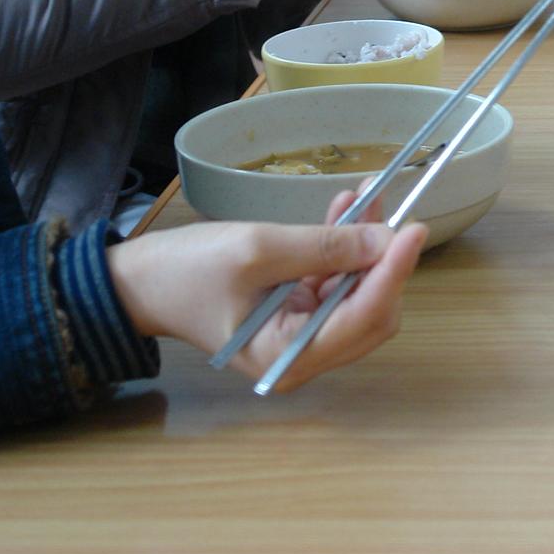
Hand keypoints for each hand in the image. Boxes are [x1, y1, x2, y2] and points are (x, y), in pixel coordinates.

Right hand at [107, 189, 426, 392]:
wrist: (139, 282)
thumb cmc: (186, 272)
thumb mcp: (257, 250)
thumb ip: (323, 247)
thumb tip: (385, 242)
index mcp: (288, 357)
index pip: (364, 318)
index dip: (393, 274)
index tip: (414, 230)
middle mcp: (303, 356)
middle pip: (371, 311)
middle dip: (383, 259)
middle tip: (390, 210)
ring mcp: (302, 336)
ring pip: (358, 292)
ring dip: (366, 246)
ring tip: (365, 197)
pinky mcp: (297, 314)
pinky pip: (336, 282)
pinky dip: (344, 248)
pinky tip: (344, 210)